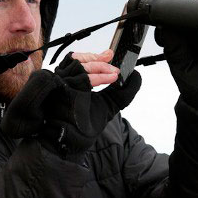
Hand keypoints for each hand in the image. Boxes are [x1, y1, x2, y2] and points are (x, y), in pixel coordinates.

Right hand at [1, 52, 140, 162]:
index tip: (109, 54)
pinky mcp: (63, 91)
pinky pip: (82, 78)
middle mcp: (62, 81)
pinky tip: (112, 78)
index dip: (93, 56)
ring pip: (79, 66)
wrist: (71, 143)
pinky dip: (99, 77)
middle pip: (76, 59)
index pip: (76, 60)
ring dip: (100, 67)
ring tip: (114, 73)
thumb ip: (121, 92)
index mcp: (68, 82)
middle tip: (112, 60)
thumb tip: (136, 76)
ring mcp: (61, 85)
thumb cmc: (84, 126)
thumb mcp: (107, 104)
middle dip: (97, 58)